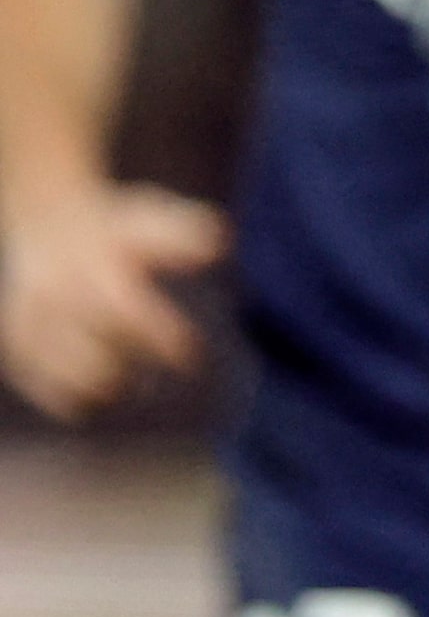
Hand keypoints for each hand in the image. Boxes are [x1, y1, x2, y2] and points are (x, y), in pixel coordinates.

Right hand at [0, 178, 228, 420]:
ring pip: (69, 375)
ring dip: (105, 387)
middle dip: (134, 369)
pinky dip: (70, 397)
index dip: (161, 337)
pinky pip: (43, 385)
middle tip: (158, 381)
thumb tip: (220, 244)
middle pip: (98, 349)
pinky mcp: (14, 343)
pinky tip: (97, 393)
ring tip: (129, 384)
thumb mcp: (151, 218)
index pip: (127, 309)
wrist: (49, 224)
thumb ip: (186, 232)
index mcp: (92, 263)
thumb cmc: (118, 230)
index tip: (191, 355)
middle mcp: (56, 293)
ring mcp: (29, 321)